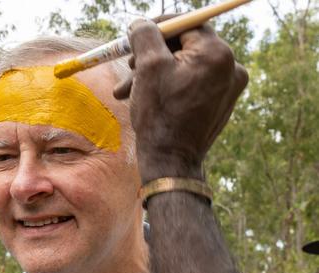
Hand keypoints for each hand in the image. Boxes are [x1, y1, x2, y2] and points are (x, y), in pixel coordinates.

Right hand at [113, 18, 247, 183]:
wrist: (171, 162)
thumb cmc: (159, 116)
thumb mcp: (147, 68)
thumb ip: (145, 36)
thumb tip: (141, 23)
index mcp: (217, 54)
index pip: (188, 23)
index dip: (159, 26)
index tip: (137, 32)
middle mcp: (231, 67)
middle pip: (186, 46)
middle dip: (152, 55)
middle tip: (128, 65)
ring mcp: (229, 88)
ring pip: (186, 67)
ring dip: (156, 74)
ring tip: (127, 91)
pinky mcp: (221, 103)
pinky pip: (193, 84)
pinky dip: (170, 87)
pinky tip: (147, 100)